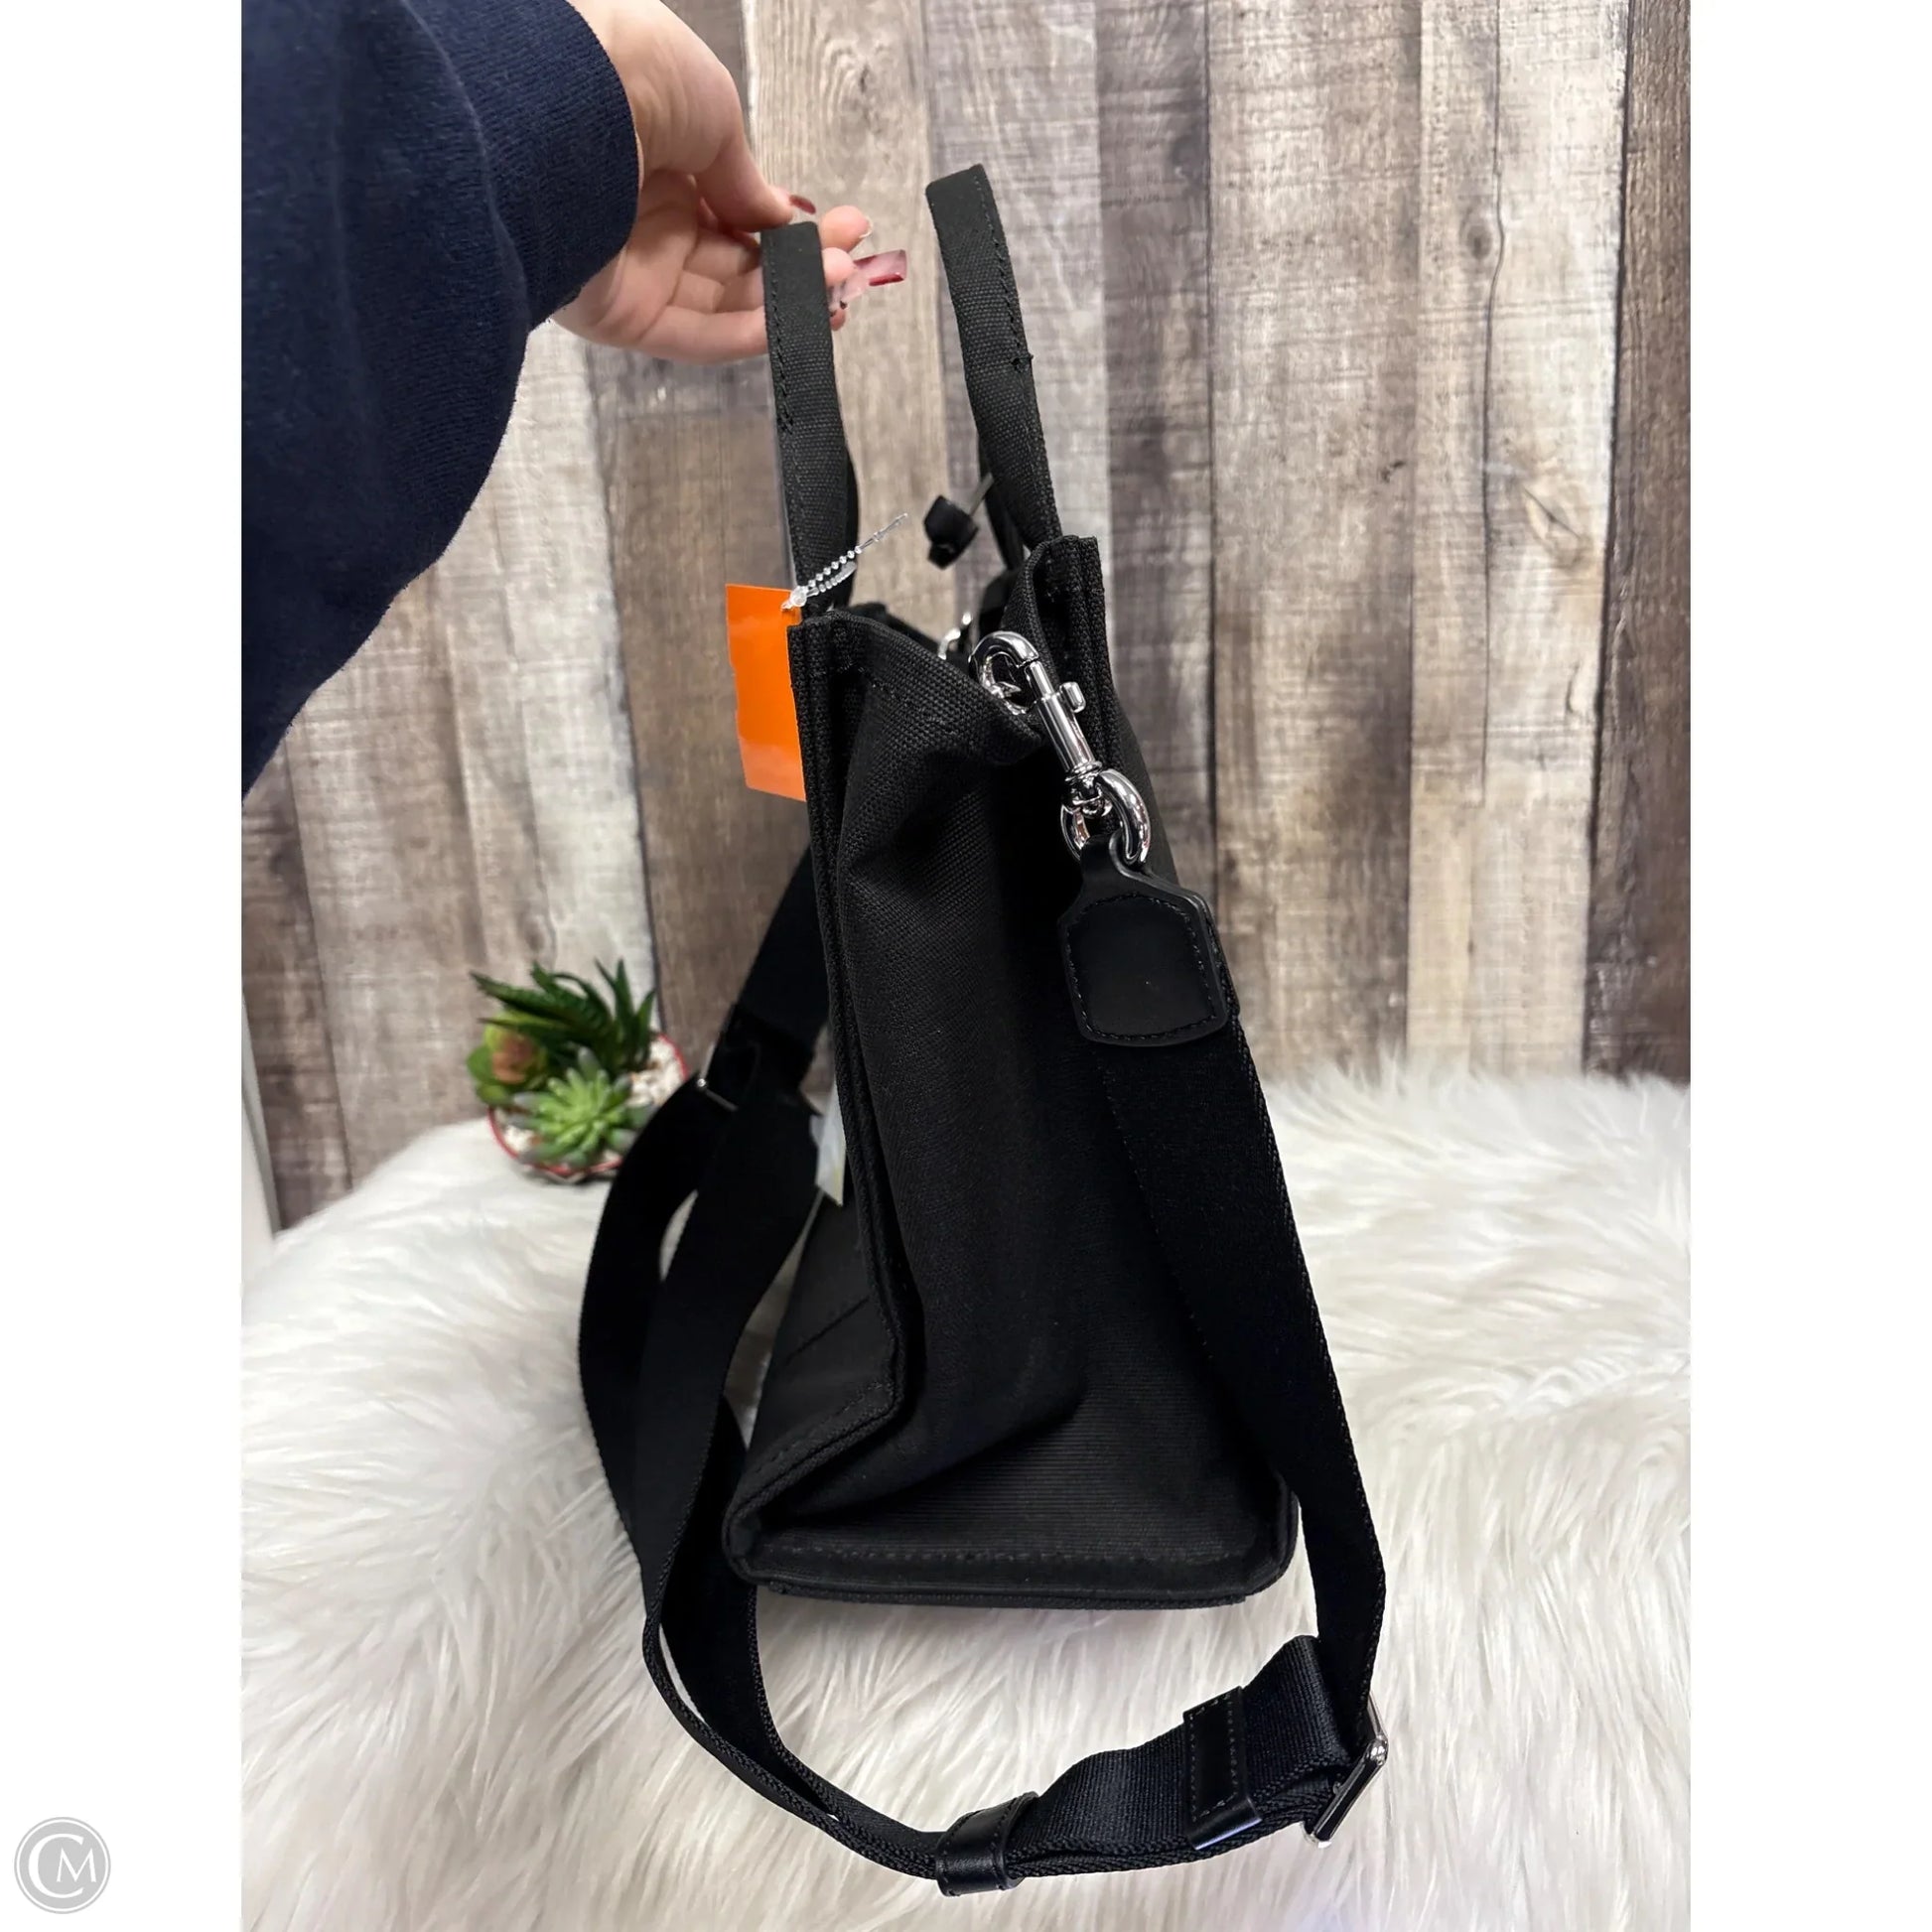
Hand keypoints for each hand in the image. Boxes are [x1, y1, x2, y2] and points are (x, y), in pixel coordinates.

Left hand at [558, 1, 897, 361]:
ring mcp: (629, 266)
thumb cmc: (629, 70)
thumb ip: (748, 179)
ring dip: (786, 303)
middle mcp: (641, 213)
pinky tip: (798, 322)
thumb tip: (780, 219)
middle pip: (735, 263)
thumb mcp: (712, 109)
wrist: (562, 93)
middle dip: (800, 269)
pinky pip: (692, 335)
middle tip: (850, 267)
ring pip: (721, 303)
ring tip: (838, 288)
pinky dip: (749, 335)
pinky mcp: (615, 312)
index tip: (844, 230)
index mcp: (659, 154)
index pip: (734, 211)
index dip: (791, 228)